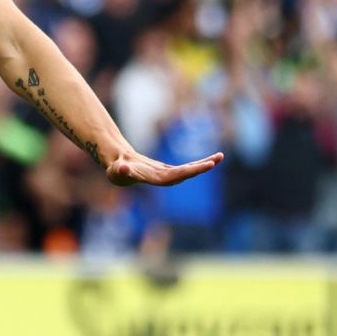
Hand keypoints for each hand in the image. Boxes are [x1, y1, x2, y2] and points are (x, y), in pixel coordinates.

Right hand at [105, 149, 223, 186]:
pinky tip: (212, 159)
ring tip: (220, 156)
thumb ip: (121, 170)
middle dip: (202, 167)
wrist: (120, 170)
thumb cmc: (117, 170)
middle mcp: (166, 179)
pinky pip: (189, 167)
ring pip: (190, 171)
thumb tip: (123, 168)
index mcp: (156, 179)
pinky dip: (200, 163)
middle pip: (187, 174)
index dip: (191, 171)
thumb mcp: (117, 169)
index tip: (205, 166)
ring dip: (205, 164)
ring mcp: (170, 175)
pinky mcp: (171, 171)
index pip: (177, 175)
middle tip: (217, 159)